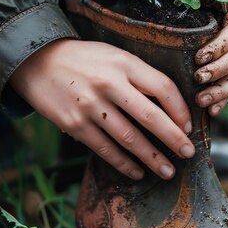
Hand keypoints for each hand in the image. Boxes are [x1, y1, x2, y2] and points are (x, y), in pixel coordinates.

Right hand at [9, 39, 193, 179]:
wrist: (39, 62)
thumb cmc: (85, 59)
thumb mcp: (115, 56)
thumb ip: (139, 76)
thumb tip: (170, 106)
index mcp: (124, 63)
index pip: (163, 87)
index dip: (180, 110)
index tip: (188, 126)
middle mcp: (109, 84)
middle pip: (151, 117)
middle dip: (174, 139)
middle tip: (189, 153)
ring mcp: (91, 105)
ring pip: (130, 138)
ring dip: (152, 158)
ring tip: (168, 171)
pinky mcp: (75, 124)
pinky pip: (105, 149)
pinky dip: (124, 164)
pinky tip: (137, 172)